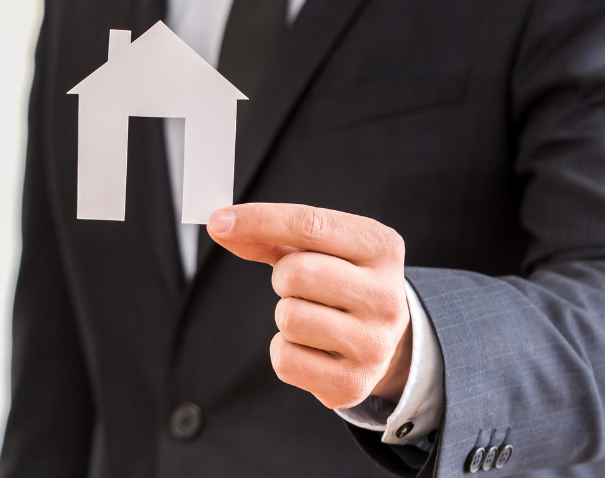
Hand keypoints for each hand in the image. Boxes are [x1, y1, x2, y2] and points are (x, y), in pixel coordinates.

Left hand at [207, 203, 411, 409]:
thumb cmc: (339, 283)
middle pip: (296, 273)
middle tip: (298, 287)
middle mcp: (386, 296)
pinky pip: (285, 360)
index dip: (258, 220)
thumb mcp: (317, 250)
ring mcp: (373, 343)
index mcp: (381, 248)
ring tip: (311, 317)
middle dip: (281, 278)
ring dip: (285, 315)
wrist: (388, 344)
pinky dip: (283, 351)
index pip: (310, 224)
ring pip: (289, 318)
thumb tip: (220, 226)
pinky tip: (310, 348)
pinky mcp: (352, 383)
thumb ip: (269, 236)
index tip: (217, 220)